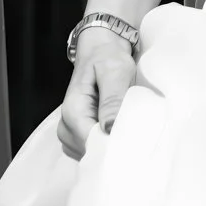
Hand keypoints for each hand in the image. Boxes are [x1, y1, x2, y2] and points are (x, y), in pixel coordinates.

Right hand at [58, 29, 138, 159]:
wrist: (100, 50)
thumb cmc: (108, 58)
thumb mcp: (115, 72)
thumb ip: (112, 100)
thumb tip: (109, 129)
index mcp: (73, 111)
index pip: (91, 142)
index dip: (114, 146)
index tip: (135, 146)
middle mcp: (66, 126)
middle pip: (91, 152)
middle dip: (115, 148)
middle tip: (139, 139)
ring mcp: (70, 134)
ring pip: (92, 155)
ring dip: (112, 148)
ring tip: (131, 133)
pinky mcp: (79, 136)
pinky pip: (93, 151)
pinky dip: (108, 146)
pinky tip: (121, 134)